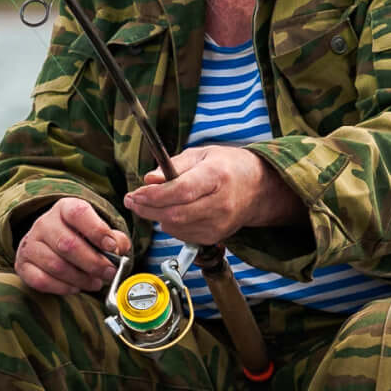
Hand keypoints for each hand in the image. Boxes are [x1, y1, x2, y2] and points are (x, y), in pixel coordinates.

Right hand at [15, 196, 130, 296]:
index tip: (111, 247)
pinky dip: (62, 288)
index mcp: (65, 208)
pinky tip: (75, 287)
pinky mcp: (23, 264)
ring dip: (81, 278)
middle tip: (109, 273)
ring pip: (56, 265)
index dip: (97, 230)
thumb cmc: (79, 237)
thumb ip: (114, 240)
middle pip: (68, 244)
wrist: (48, 244)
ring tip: (95, 282)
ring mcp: (31, 244)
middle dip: (94, 263)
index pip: (78, 213)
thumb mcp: (99, 232)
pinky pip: (41, 280)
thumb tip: (117, 251)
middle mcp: (44, 223)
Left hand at [121, 145, 301, 246]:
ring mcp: (219, 224)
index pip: (181, 191)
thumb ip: (173, 165)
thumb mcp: (201, 154)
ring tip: (152, 203)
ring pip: (176, 227)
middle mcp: (220, 203)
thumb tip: (149, 180)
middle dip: (147, 209)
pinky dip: (171, 224)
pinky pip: (183, 235)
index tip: (136, 193)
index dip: (154, 195)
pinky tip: (172, 212)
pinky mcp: (215, 236)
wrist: (257, 188)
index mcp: (217, 176)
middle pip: (175, 214)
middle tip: (133, 200)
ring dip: (157, 217)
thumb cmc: (228, 167)